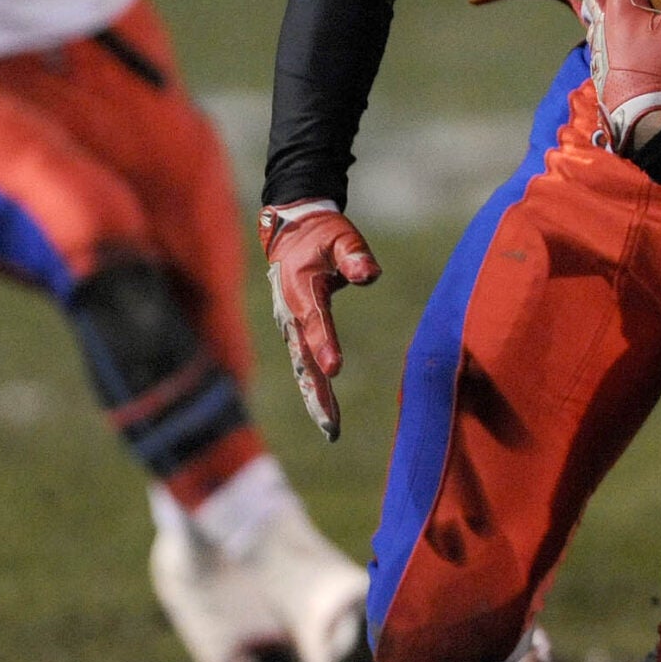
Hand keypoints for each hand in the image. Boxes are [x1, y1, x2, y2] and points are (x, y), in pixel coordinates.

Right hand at [259, 199, 380, 440]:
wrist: (291, 232)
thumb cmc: (321, 234)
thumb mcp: (340, 236)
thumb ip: (354, 254)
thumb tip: (369, 274)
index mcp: (301, 290)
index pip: (315, 321)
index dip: (324, 344)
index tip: (335, 368)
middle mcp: (291, 314)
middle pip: (304, 358)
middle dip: (317, 392)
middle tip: (330, 424)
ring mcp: (291, 326)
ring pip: (303, 367)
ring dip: (316, 397)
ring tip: (330, 429)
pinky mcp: (296, 332)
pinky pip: (305, 364)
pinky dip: (314, 388)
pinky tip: (325, 412)